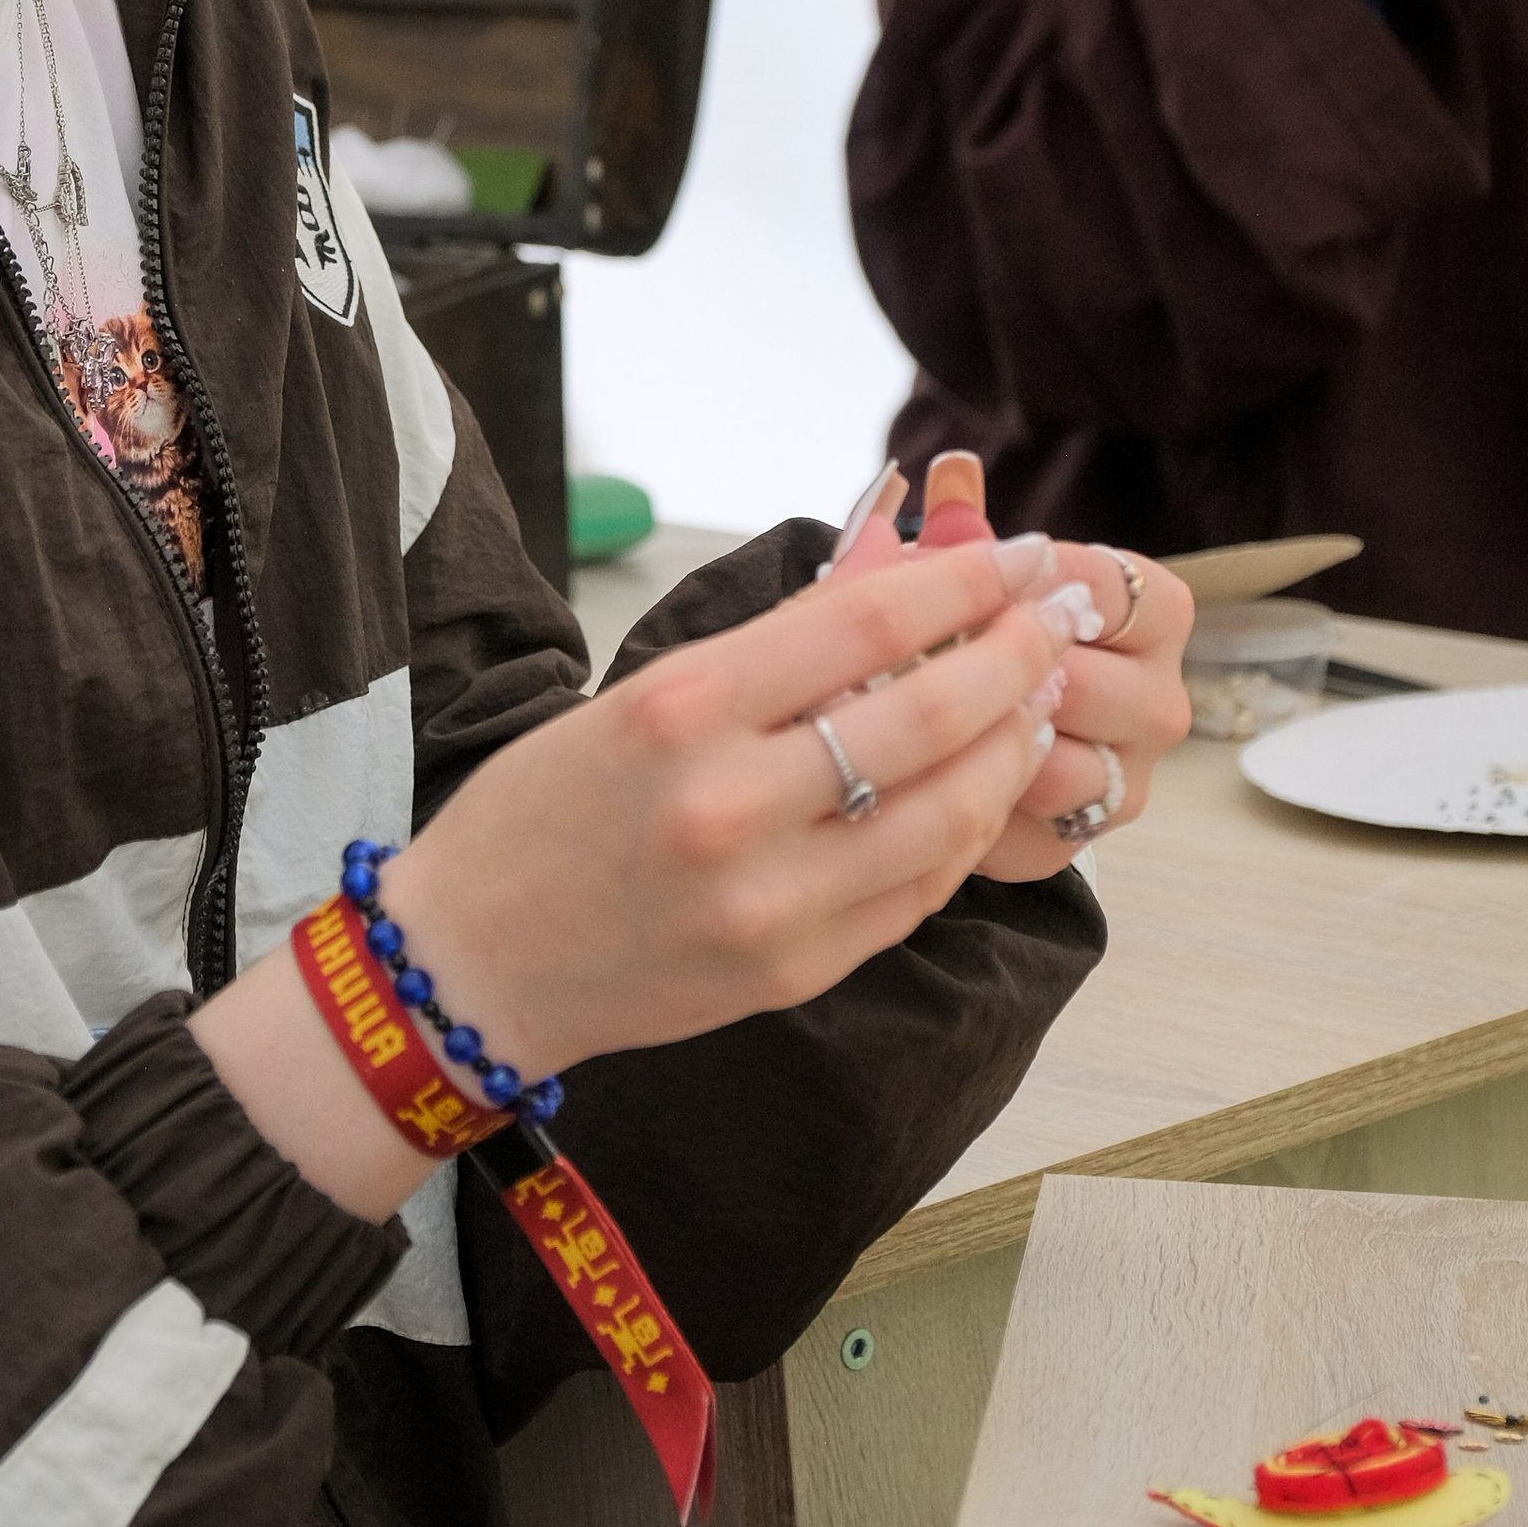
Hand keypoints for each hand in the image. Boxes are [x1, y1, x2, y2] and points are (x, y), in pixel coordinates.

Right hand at [388, 537, 1087, 1077]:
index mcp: (680, 709)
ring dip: (1012, 744)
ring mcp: (770, 899)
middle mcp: (730, 803)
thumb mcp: (637, 699)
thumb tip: (895, 578)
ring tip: (1037, 698)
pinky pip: (919, 889)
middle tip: (1056, 615)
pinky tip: (983, 787)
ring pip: (947, 809)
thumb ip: (769, 652)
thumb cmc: (541, 813)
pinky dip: (965, 830)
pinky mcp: (794, 970)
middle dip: (1017, 653)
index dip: (963, 581)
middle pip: (929, 712)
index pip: (865, 622)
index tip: (1017, 556)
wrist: (470, 964)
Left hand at [865, 453, 1191, 878]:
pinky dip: (962, 806)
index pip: (1105, 587)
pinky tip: (912, 777)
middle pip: (1084, 684)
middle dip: (988, 668)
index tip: (945, 579)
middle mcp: (1161, 700)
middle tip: (906, 653)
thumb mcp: (966, 568)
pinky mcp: (1075, 842)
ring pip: (1058, 768)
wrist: (964, 722)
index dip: (1017, 583)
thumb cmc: (976, 625)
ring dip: (975, 743)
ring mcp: (1127, 779)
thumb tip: (950, 473)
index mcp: (1157, 612)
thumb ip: (960, 526)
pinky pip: (1022, 832)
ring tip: (902, 716)